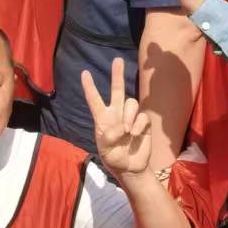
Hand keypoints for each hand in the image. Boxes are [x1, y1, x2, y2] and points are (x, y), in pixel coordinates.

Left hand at [82, 57, 152, 179]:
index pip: (94, 100)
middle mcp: (116, 114)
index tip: (84, 73)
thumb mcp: (105, 151)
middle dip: (117, 75)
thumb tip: (122, 126)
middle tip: (117, 60)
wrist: (131, 168)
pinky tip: (135, 134)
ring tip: (127, 131)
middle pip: (117, 90)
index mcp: (102, 119)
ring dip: (129, 115)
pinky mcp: (143, 123)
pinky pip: (142, 115)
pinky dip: (138, 124)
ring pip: (131, 102)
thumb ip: (109, 137)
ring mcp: (130, 117)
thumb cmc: (113, 158)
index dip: (89, 87)